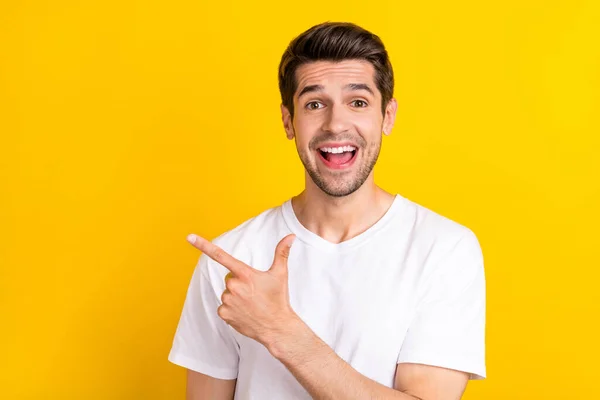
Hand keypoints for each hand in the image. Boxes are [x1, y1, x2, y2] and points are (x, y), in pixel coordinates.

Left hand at [186, 232, 298, 347]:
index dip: (204, 245)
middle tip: (255, 292)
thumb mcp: (280, 274)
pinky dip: (232, 309)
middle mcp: (234, 286)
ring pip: (227, 293)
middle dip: (240, 283)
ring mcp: (227, 301)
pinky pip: (223, 306)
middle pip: (230, 279)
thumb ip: (282, 252)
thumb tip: (290, 236)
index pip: (221, 256)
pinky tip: (244, 313)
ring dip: (236, 297)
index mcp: (245, 274)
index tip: (190, 237)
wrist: (276, 327)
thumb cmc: (278, 299)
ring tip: (251, 304)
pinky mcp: (223, 314)